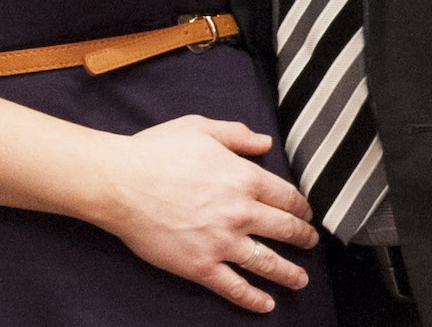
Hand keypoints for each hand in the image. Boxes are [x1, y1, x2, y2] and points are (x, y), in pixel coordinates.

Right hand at [90, 115, 316, 312]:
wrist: (120, 183)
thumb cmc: (156, 153)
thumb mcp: (201, 128)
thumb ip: (238, 135)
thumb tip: (265, 143)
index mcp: (244, 178)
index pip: (286, 196)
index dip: (301, 207)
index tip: (306, 213)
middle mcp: (240, 212)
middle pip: (284, 229)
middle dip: (303, 237)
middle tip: (311, 242)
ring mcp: (221, 242)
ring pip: (266, 262)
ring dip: (289, 272)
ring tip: (301, 279)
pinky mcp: (199, 265)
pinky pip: (233, 286)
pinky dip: (252, 298)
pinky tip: (266, 304)